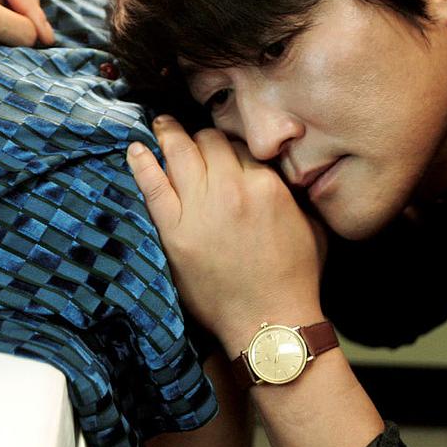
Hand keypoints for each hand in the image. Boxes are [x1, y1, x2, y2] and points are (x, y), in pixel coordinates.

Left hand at [127, 115, 327, 352]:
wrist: (269, 322)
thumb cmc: (295, 278)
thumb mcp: (311, 225)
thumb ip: (294, 193)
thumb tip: (280, 172)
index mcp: (267, 185)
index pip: (241, 145)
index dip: (231, 144)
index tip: (223, 147)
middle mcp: (232, 189)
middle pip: (209, 142)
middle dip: (201, 137)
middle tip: (192, 135)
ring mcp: (200, 209)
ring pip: (180, 154)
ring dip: (169, 134)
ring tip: (161, 124)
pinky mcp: (175, 231)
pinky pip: (154, 186)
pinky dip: (142, 163)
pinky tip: (135, 149)